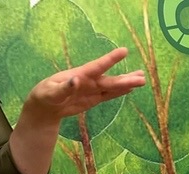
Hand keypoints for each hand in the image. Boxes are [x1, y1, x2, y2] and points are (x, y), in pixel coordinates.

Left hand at [24, 48, 144, 122]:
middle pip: (110, 79)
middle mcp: (89, 81)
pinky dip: (120, 92)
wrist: (46, 106)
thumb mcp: (51, 93)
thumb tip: (76, 81)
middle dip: (126, 78)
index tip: (124, 51)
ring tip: (142, 79)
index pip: (98, 66)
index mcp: (79, 75)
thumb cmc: (45, 96)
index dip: (111, 60)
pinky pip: (109, 95)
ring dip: (127, 83)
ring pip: (113, 86)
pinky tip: (130, 89)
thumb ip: (64, 88)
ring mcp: (92, 90)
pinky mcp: (93, 99)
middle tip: (142, 76)